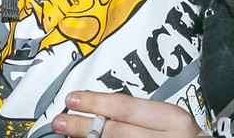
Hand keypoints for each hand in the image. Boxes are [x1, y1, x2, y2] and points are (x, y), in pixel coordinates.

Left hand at [52, 91, 203, 136]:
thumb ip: (139, 116)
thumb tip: (98, 110)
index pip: (127, 108)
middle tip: (60, 121)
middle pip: (117, 133)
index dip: (96, 103)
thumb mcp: (169, 121)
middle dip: (84, 127)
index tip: (73, 99)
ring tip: (67, 137)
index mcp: (174, 120)